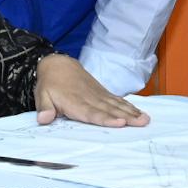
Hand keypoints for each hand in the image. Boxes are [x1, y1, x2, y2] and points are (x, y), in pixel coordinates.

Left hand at [33, 56, 147, 127]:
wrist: (58, 65)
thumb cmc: (50, 84)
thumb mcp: (42, 95)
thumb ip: (44, 108)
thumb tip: (44, 119)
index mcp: (75, 102)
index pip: (92, 113)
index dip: (106, 119)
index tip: (119, 123)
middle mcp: (90, 98)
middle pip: (110, 110)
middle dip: (127, 117)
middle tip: (141, 123)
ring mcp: (98, 95)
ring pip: (117, 105)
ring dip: (132, 113)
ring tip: (145, 120)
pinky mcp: (102, 93)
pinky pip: (117, 100)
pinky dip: (129, 107)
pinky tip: (139, 113)